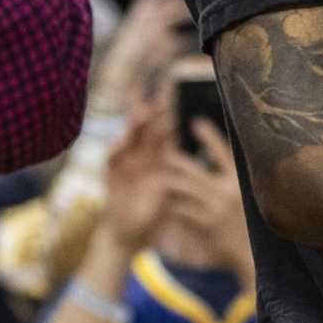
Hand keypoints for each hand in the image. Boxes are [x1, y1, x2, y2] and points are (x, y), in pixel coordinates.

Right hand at [99, 98, 174, 252]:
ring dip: (134, 126)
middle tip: (159, 91)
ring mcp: (125, 164)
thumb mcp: (174, 192)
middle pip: (145, 127)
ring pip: (129, 138)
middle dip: (150, 109)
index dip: (167, 108)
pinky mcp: (112, 176)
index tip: (174, 86)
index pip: (163, 127)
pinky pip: (111, 160)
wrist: (131, 236)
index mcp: (159, 157)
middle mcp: (141, 156)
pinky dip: (115, 150)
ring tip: (142, 112)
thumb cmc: (155, 214)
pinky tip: (121, 143)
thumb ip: (184, 175)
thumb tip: (210, 164)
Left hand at [164, 118, 253, 282]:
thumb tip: (225, 164)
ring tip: (162, 178)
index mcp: (241, 181)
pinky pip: (181, 210)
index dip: (209, 135)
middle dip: (176, 160)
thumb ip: (238, 183)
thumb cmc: (254, 228)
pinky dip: (173, 205)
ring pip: (183, 189)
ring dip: (170, 183)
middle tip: (164, 153)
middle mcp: (228, 191)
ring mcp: (215, 208)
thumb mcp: (252, 199)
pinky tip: (168, 203)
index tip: (195, 121)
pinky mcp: (204, 225)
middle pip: (194, 169)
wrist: (254, 258)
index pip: (223, 151)